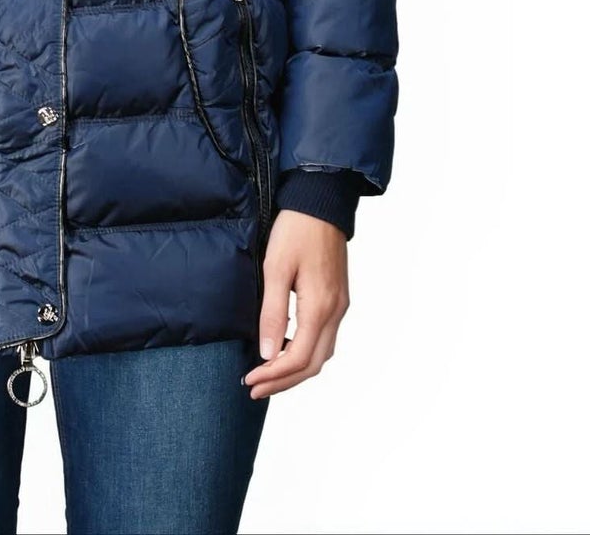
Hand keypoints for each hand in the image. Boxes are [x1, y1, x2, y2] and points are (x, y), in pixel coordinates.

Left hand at [242, 209, 349, 397]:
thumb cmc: (296, 230)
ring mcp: (340, 306)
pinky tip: (284, 347)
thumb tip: (267, 353)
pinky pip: (324, 337)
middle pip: (314, 364)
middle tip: (255, 388)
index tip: (249, 380)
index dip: (274, 375)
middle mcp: (336, 312)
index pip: (299, 359)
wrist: (321, 201)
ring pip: (322, 353)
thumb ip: (272, 312)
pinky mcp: (338, 298)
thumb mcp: (276, 268)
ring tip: (267, 374)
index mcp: (320, 307)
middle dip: (284, 381)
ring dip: (295, 369)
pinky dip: (305, 351)